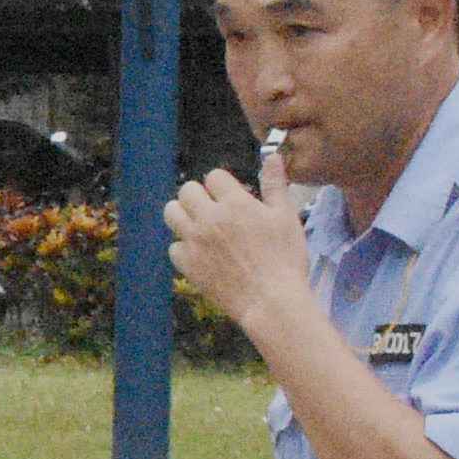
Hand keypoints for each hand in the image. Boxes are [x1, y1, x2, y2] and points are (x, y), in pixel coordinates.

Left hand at [163, 166, 309, 333]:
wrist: (271, 302)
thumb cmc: (285, 259)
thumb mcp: (287, 217)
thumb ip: (275, 185)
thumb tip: (273, 156)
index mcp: (234, 203)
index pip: (214, 176)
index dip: (223, 185)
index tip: (232, 198)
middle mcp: (209, 218)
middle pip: (186, 190)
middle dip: (199, 196)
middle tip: (213, 210)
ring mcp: (195, 242)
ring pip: (171, 213)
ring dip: (183, 215)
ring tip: (199, 226)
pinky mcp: (188, 265)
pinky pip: (173, 247)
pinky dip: (184, 248)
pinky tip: (200, 254)